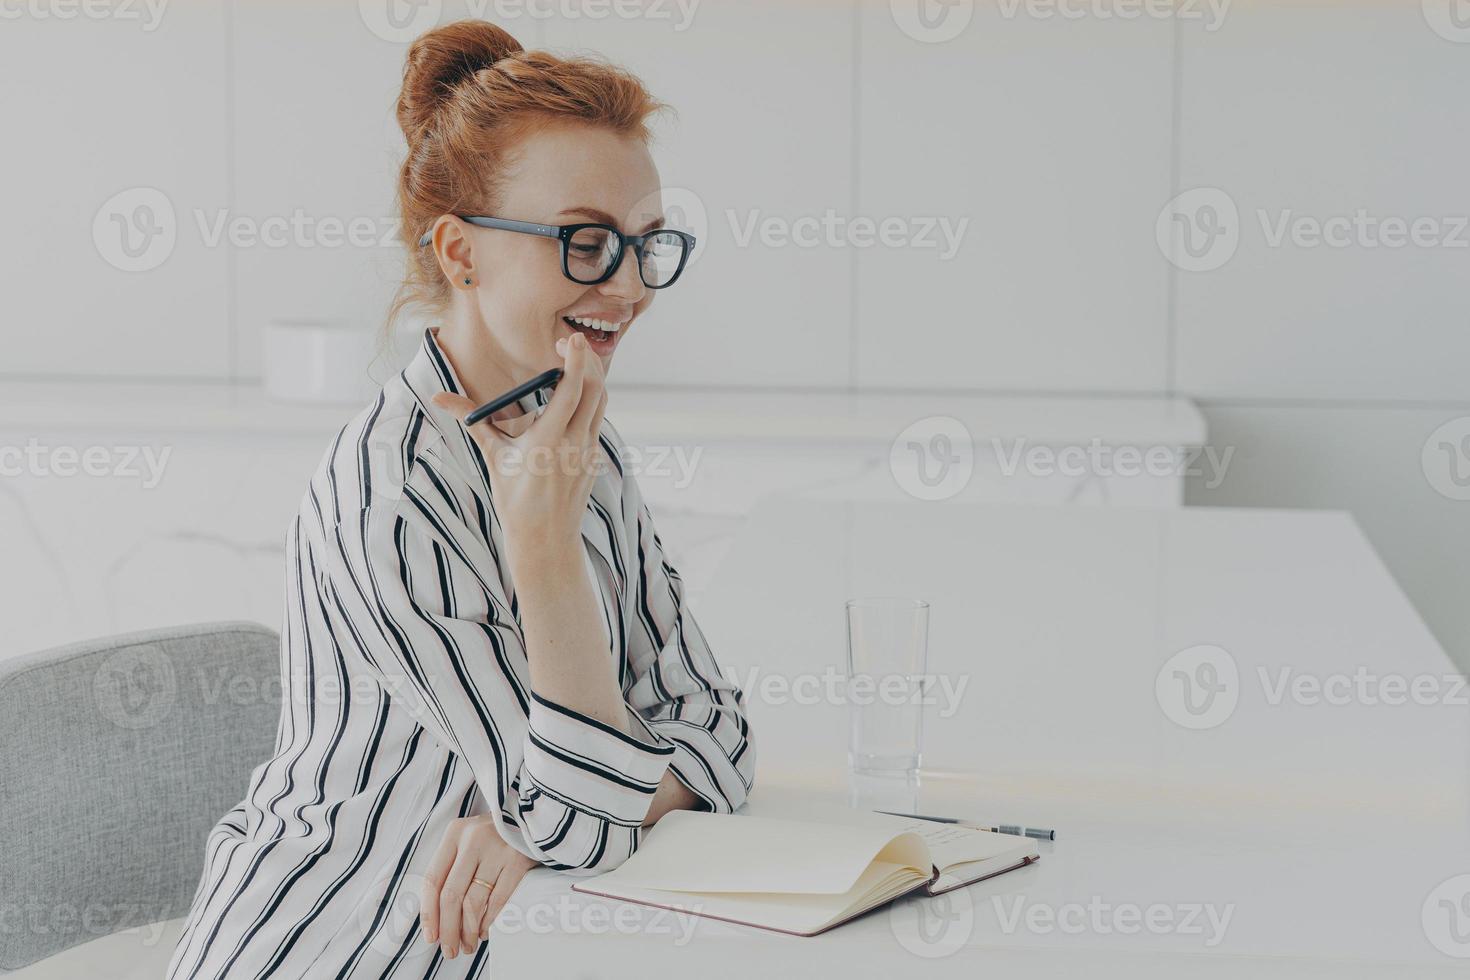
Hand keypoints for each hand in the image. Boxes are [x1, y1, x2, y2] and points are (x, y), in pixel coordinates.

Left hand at [420, 814, 537, 958]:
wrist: (532, 816)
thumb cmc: (495, 834)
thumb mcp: (468, 839)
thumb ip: (451, 867)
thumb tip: (437, 915)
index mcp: (454, 834)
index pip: (432, 879)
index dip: (428, 912)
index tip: (430, 935)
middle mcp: (473, 839)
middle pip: (451, 894)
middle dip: (448, 929)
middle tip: (449, 949)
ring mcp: (497, 849)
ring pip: (474, 901)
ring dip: (469, 930)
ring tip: (468, 944)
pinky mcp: (518, 860)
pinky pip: (498, 899)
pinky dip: (489, 921)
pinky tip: (484, 931)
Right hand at [434, 332, 608, 563]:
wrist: (544, 540)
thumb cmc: (515, 501)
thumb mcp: (494, 458)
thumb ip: (472, 421)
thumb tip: (439, 397)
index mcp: (549, 441)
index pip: (571, 391)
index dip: (575, 361)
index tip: (571, 339)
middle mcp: (575, 444)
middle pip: (595, 389)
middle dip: (587, 361)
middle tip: (568, 344)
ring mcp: (589, 451)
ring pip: (601, 403)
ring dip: (591, 379)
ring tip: (572, 364)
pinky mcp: (594, 458)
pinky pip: (598, 420)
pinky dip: (591, 400)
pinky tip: (575, 396)